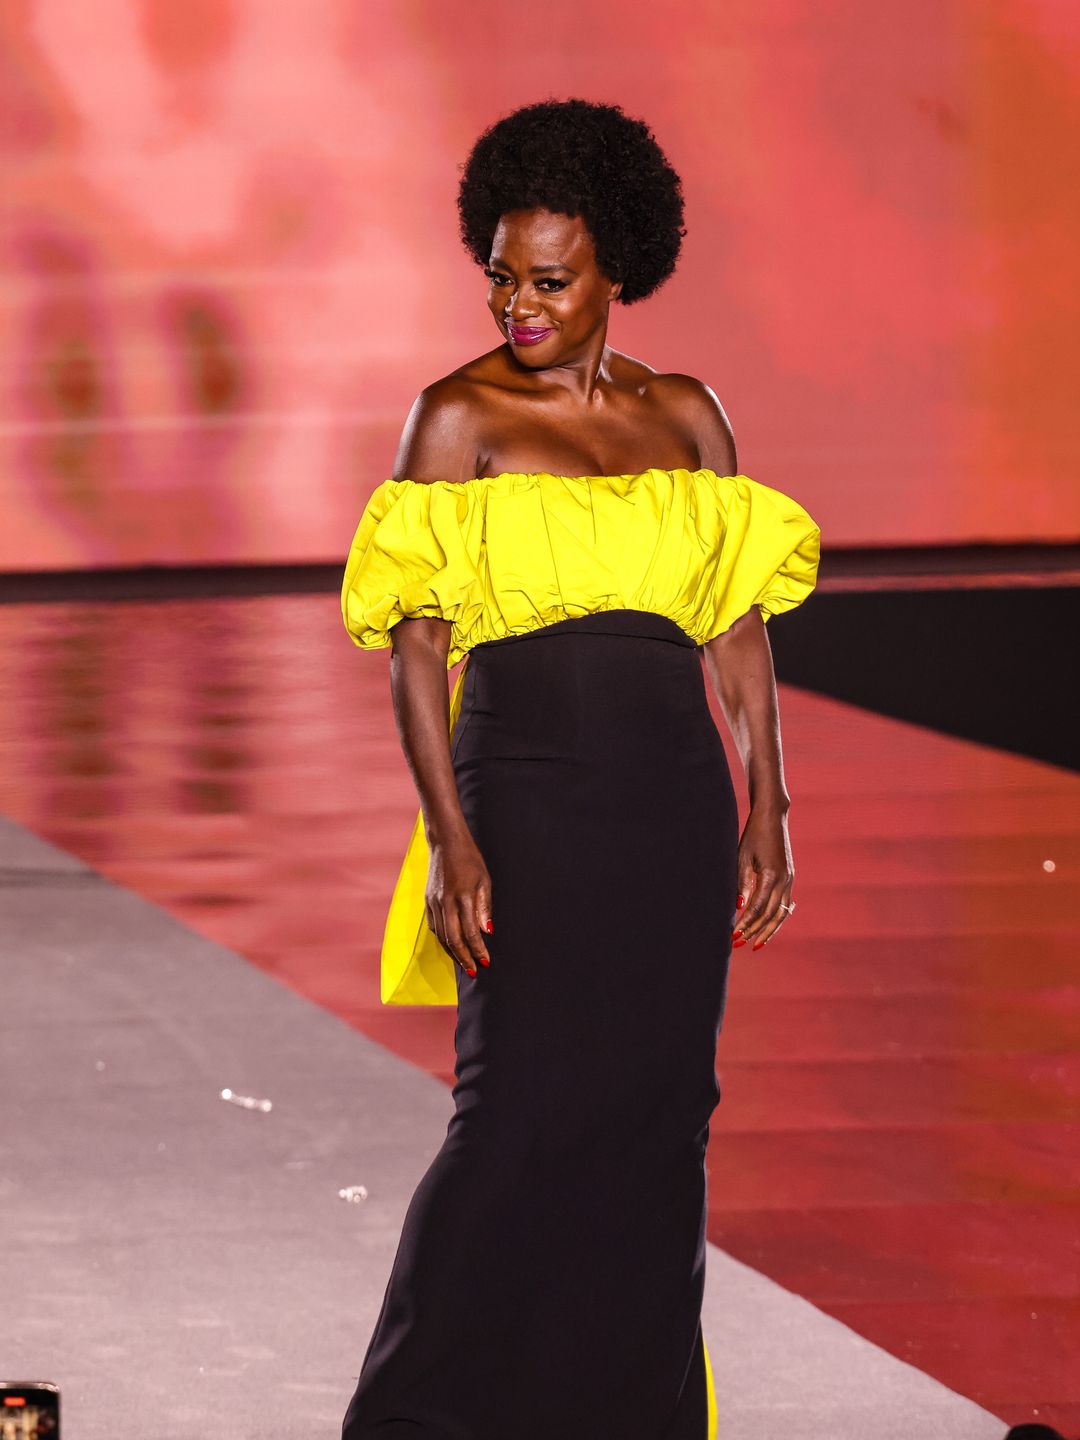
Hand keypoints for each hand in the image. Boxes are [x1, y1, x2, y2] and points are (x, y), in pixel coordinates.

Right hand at [425, 830, 492, 977]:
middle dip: (464, 958)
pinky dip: (442, 939)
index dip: (478, 949)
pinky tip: (451, 946)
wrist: (445, 843)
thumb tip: (487, 931)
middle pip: (453, 939)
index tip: (486, 961)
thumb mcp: (484, 880)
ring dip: (453, 952)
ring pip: (441, 935)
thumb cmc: (469, 859)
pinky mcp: (427, 901)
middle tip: (474, 971)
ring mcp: (434, 902)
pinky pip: (434, 926)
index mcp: (462, 896)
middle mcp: (445, 901)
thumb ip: (484, 907)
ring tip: (464, 963)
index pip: (470, 932)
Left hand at [733, 806, 793, 950]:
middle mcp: (784, 880)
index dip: (745, 923)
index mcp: (771, 875)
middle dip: (754, 931)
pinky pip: (785, 905)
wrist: (772, 817)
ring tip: (756, 945)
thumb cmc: (753, 834)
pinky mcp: (790, 878)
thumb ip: (741, 882)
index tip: (733, 935)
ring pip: (781, 914)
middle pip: (770, 915)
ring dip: (768, 930)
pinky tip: (769, 928)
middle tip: (739, 943)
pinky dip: (777, 919)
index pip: (757, 908)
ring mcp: (789, 880)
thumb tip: (739, 907)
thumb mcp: (742, 857)